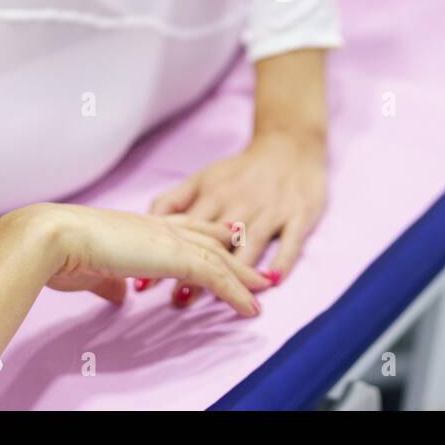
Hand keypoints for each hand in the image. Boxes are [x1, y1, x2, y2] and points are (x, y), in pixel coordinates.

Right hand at [31, 203, 268, 315]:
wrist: (56, 237)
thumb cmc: (62, 253)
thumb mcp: (92, 271)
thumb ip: (110, 281)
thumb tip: (119, 293)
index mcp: (141, 225)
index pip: (184, 228)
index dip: (207, 234)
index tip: (226, 239)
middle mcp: (160, 226)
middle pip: (209, 238)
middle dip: (235, 252)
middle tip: (256, 266)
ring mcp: (169, 239)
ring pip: (218, 256)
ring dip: (243, 274)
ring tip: (263, 289)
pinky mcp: (174, 256)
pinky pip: (215, 276)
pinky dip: (235, 293)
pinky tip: (249, 307)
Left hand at [146, 128, 326, 305]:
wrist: (290, 144)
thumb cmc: (241, 171)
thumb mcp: (204, 178)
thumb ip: (174, 200)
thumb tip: (146, 227)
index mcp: (213, 193)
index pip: (186, 228)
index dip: (168, 254)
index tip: (148, 281)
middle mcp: (240, 202)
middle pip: (215, 241)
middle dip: (198, 270)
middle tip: (179, 299)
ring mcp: (271, 209)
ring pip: (250, 244)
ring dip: (235, 273)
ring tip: (219, 299)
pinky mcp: (299, 215)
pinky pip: (290, 242)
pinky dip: (281, 261)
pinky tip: (271, 281)